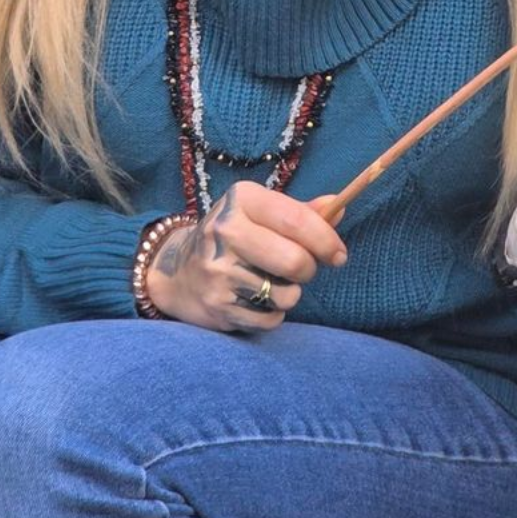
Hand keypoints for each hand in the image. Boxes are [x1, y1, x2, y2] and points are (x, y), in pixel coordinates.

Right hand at [145, 184, 348, 332]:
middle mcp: (225, 230)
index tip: (338, 254)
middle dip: (309, 269)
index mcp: (241, 199)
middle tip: (301, 269)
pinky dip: (273, 314)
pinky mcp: (216, 305)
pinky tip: (257, 300)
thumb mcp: (260, 214)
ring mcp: (218, 270)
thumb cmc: (234, 238)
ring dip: (290, 293)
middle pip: (295, 261)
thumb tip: (338, 206)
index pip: (297, 219)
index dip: (327, 240)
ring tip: (273, 283)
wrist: (178, 272)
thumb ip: (301, 212)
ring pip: (286, 294)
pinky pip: (270, 318)